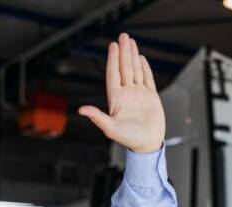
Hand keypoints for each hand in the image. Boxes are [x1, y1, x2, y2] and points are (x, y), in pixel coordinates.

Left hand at [78, 33, 164, 153]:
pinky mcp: (150, 97)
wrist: (147, 145)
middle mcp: (127, 93)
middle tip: (123, 36)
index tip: (113, 46)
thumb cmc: (129, 139)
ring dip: (133, 56)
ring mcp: (139, 94)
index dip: (113, 59)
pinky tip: (141, 58)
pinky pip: (147, 78)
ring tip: (131, 42)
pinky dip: (145, 68)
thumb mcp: (110, 128)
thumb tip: (81, 110)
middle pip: (124, 68)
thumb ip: (97, 117)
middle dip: (124, 52)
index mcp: (117, 98)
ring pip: (135, 70)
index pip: (114, 74)